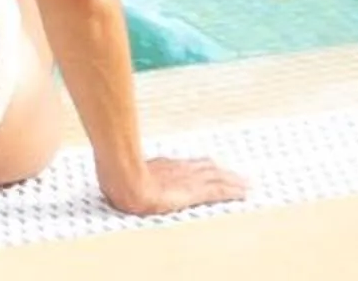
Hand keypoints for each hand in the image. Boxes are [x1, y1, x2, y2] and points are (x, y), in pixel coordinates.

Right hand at [102, 156, 246, 214]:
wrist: (123, 180)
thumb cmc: (116, 176)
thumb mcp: (120, 172)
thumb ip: (124, 169)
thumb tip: (111, 164)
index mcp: (163, 167)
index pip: (188, 166)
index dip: (202, 168)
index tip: (212, 167)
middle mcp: (178, 170)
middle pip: (207, 170)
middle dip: (222, 174)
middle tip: (238, 177)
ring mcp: (187, 179)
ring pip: (217, 178)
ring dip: (233, 181)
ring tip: (246, 184)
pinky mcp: (194, 192)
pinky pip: (219, 190)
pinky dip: (233, 191)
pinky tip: (243, 193)